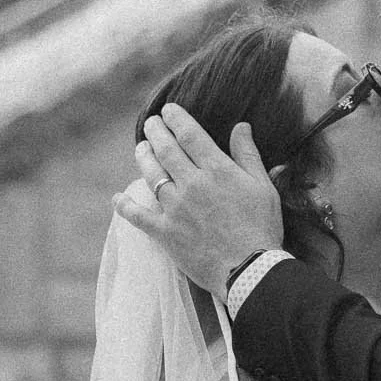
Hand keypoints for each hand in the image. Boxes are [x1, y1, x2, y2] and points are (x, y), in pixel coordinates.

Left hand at [113, 103, 283, 300]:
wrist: (250, 270)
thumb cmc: (262, 228)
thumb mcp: (263, 187)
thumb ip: (248, 155)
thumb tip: (241, 126)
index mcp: (217, 170)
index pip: (189, 134)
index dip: (176, 118)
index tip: (169, 110)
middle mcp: (192, 184)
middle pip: (166, 150)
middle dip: (156, 132)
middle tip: (151, 123)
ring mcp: (175, 208)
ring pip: (151, 175)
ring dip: (143, 157)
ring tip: (140, 148)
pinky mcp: (166, 232)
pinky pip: (139, 216)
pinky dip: (125, 206)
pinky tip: (117, 198)